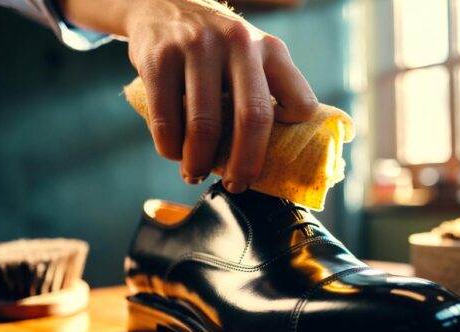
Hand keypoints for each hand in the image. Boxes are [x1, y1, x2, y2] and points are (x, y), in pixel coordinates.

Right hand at [123, 0, 317, 191]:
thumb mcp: (252, 54)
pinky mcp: (159, 57)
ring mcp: (197, 47)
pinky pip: (166, 119)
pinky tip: (173, 152)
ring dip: (199, 162)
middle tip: (237, 184)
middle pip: (252, 118)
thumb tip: (275, 156)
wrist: (163, 2)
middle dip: (245, 164)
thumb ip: (267, 90)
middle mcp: (239, 43)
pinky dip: (169, 147)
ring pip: (204, 125)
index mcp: (271, 49)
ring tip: (195, 173)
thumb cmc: (216, 48)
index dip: (291, 137)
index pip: (300, 103)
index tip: (277, 155)